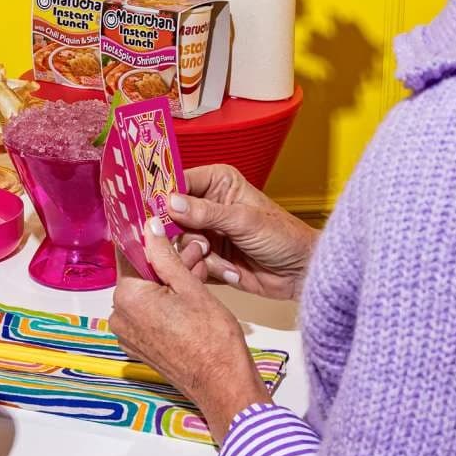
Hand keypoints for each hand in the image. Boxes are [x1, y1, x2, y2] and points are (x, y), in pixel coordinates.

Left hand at [109, 218, 269, 443]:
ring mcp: (128, 335)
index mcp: (127, 297)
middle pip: (141, 276)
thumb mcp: (190, 287)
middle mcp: (119, 316)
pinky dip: (166, 304)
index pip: (131, 255)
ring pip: (147, 295)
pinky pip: (149, 315)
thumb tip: (149, 227)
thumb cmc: (212, 339)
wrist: (224, 387)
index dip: (153, 242)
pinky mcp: (140, 347)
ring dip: (170, 282)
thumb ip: (164, 255)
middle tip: (196, 253)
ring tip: (198, 272)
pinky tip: (191, 296)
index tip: (169, 235)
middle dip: (168, 262)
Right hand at [172, 165, 319, 299]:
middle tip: (203, 245)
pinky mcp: (209, 256)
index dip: (164, 196)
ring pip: (180, 242)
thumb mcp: (244, 220)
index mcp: (216, 182)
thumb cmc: (284, 237)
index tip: (154, 211)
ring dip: (201, 256)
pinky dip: (208, 270)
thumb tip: (171, 202)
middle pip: (172, 216)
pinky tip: (232, 271)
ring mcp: (207, 231)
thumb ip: (206, 212)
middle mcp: (207, 204)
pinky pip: (191, 262)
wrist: (302, 273)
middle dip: (186, 235)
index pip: (178, 182)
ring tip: (226, 262)